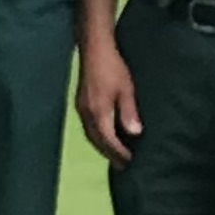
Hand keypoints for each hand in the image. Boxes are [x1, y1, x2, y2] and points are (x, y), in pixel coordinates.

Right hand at [75, 38, 142, 164]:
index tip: (131, 163)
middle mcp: (86, 114)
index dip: (120, 153)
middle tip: (124, 166)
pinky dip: (98, 136)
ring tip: (115, 155)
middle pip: (97, 142)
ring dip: (103, 147)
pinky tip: (106, 135)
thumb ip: (129, 113)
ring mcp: (81, 108)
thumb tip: (134, 134)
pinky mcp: (80, 103)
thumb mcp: (126, 89)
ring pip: (91, 135)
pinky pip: (88, 127)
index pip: (108, 141)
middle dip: (110, 155)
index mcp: (98, 112)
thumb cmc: (113, 67)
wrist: (94, 48)